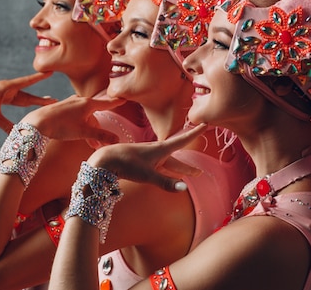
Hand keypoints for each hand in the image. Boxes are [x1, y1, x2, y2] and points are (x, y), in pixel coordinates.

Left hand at [0, 72, 56, 131]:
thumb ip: (6, 125)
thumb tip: (19, 134)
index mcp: (6, 88)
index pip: (27, 82)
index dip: (39, 78)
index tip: (50, 71)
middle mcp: (6, 90)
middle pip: (28, 94)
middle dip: (41, 97)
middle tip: (55, 100)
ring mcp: (3, 95)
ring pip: (23, 99)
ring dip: (35, 101)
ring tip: (48, 101)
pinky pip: (16, 102)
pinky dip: (24, 104)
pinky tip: (31, 105)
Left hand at [20, 95, 126, 145]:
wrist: (37, 122)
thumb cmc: (61, 125)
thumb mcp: (83, 132)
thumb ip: (100, 136)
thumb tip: (117, 140)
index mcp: (88, 104)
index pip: (107, 103)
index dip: (116, 103)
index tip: (125, 98)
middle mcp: (80, 100)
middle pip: (95, 115)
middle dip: (99, 130)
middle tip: (99, 144)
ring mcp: (70, 103)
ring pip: (86, 116)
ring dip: (89, 130)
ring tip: (90, 144)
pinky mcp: (62, 107)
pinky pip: (77, 116)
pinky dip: (81, 125)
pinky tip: (78, 134)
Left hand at [87, 124, 207, 191]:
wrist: (105, 160)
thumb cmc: (126, 164)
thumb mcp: (148, 175)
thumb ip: (166, 182)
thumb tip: (185, 188)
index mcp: (160, 149)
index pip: (182, 140)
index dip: (195, 133)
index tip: (205, 123)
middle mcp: (156, 151)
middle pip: (177, 159)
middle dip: (188, 165)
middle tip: (200, 171)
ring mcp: (147, 157)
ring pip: (168, 163)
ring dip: (179, 169)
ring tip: (189, 174)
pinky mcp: (140, 163)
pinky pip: (158, 167)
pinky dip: (167, 171)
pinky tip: (166, 173)